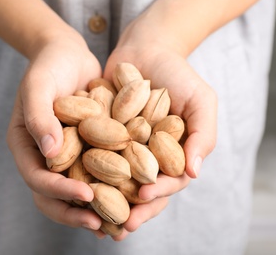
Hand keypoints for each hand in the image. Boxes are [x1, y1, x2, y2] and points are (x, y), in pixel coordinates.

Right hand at [7, 31, 103, 231]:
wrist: (67, 53)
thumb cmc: (49, 65)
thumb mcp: (39, 85)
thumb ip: (38, 116)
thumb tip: (48, 152)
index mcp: (26, 145)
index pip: (36, 178)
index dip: (59, 191)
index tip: (86, 197)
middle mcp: (43, 155)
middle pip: (53, 196)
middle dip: (74, 212)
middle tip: (100, 224)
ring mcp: (65, 154)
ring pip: (74, 191)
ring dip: (92, 210)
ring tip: (115, 224)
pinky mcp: (84, 149)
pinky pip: (94, 174)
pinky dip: (107, 189)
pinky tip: (128, 199)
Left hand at [102, 13, 216, 239]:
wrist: (146, 48)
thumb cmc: (178, 74)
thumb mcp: (200, 100)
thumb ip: (202, 135)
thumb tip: (193, 173)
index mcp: (172, 155)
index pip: (166, 183)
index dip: (156, 195)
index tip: (141, 200)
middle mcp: (147, 156)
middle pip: (139, 190)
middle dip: (129, 210)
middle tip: (116, 227)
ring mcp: (124, 148)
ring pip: (115, 181)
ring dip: (105, 201)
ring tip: (92, 218)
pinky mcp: (102, 136)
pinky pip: (93, 157)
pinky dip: (85, 172)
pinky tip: (74, 185)